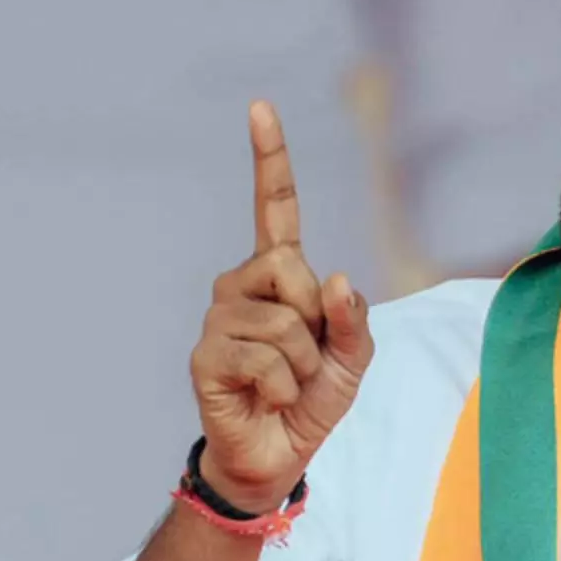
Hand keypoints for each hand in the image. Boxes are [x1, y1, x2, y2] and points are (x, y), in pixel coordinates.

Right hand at [188, 101, 374, 513]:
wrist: (278, 454)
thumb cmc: (315, 397)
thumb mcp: (354, 356)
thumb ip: (354, 316)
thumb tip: (332, 276)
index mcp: (280, 274)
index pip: (276, 208)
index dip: (270, 158)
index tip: (260, 107)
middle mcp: (241, 285)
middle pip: (292, 269)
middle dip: (318, 322)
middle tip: (307, 359)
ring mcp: (219, 318)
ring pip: (285, 320)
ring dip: (305, 363)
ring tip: (288, 383)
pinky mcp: (205, 355)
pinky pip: (268, 358)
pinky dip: (285, 386)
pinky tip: (268, 397)